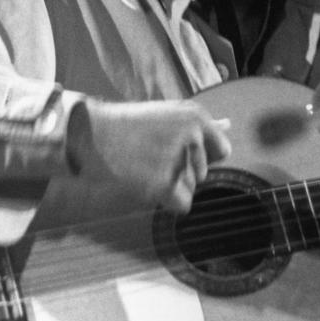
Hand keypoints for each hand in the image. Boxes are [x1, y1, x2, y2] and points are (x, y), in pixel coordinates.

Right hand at [68, 98, 231, 213]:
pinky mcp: (164, 184)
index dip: (202, 156)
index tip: (178, 152)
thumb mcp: (167, 116)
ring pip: (191, 189)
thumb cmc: (128, 126)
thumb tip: (227, 125)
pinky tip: (146, 184)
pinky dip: (167, 202)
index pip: (222, 150)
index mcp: (195, 116)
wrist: (91, 136)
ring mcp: (179, 160)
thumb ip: (199, 126)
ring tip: (145, 167)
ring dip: (171, 186)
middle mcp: (192, 136)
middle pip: (204, 173)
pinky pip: (183, 204)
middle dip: (182, 172)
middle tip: (152, 156)